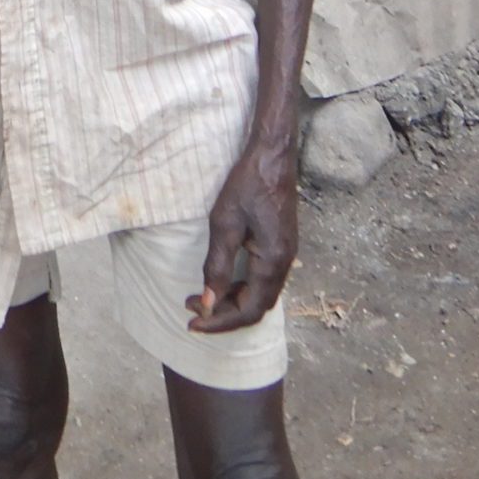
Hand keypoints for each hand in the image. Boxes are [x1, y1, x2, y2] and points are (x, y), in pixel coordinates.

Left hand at [190, 141, 296, 333]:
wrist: (272, 155)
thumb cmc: (247, 184)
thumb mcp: (225, 224)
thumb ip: (217, 266)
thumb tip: (208, 303)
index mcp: (273, 261)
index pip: (248, 310)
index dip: (219, 322)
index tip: (193, 324)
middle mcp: (285, 264)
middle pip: (256, 307)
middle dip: (223, 314)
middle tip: (191, 310)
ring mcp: (286, 255)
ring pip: (260, 294)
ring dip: (231, 301)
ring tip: (201, 297)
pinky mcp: (281, 246)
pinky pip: (263, 280)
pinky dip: (242, 287)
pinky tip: (222, 280)